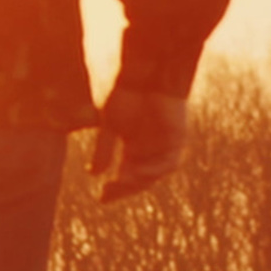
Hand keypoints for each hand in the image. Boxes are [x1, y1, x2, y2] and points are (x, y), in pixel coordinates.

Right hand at [88, 85, 190, 204]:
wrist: (147, 72)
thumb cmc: (126, 93)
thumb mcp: (109, 125)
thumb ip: (104, 150)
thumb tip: (93, 174)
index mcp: (133, 146)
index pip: (125, 175)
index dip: (115, 189)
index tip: (100, 198)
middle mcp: (149, 150)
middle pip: (139, 180)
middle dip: (123, 189)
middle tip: (105, 195)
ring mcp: (163, 146)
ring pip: (153, 174)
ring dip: (137, 181)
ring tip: (119, 181)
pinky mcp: (177, 139)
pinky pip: (168, 163)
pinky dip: (154, 168)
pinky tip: (138, 170)